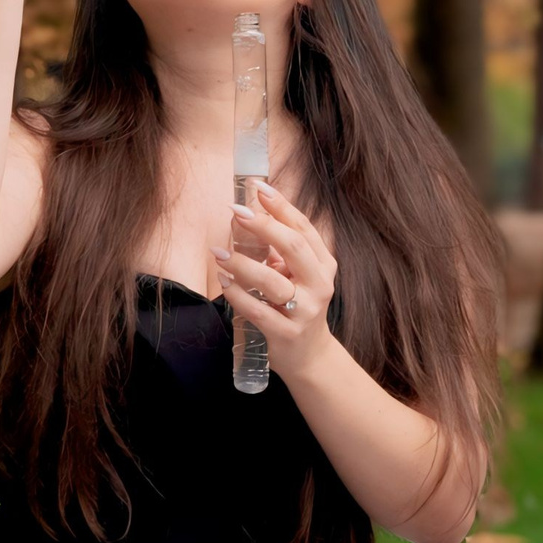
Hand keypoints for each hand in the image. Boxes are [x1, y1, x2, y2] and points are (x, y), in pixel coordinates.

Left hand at [216, 178, 339, 377]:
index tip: (258, 187)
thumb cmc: (298, 307)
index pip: (303, 228)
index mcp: (323, 264)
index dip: (280, 206)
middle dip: (263, 226)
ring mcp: (304, 310)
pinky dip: (237, 294)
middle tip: (236, 212)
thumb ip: (279, 250)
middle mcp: (319, 284)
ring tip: (219, 252)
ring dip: (241, 263)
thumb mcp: (298, 275)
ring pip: (271, 281)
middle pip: (293, 246)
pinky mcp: (286, 333)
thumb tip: (244, 218)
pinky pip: (257, 310)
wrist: (309, 355)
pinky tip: (224, 281)